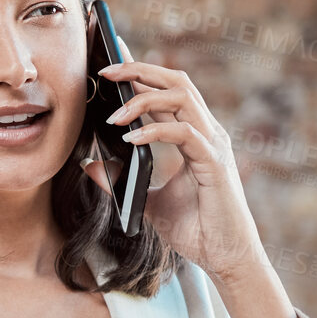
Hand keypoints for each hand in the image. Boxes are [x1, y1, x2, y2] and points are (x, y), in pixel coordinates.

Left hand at [91, 45, 267, 284]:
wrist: (225, 258)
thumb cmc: (196, 229)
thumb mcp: (148, 200)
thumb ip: (125, 180)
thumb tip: (92, 165)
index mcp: (195, 135)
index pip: (168, 90)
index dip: (142, 71)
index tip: (113, 59)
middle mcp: (207, 132)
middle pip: (176, 82)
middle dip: (140, 70)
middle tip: (105, 71)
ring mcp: (213, 145)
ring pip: (182, 98)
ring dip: (143, 99)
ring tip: (112, 114)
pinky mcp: (214, 164)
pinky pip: (184, 133)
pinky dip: (155, 131)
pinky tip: (130, 140)